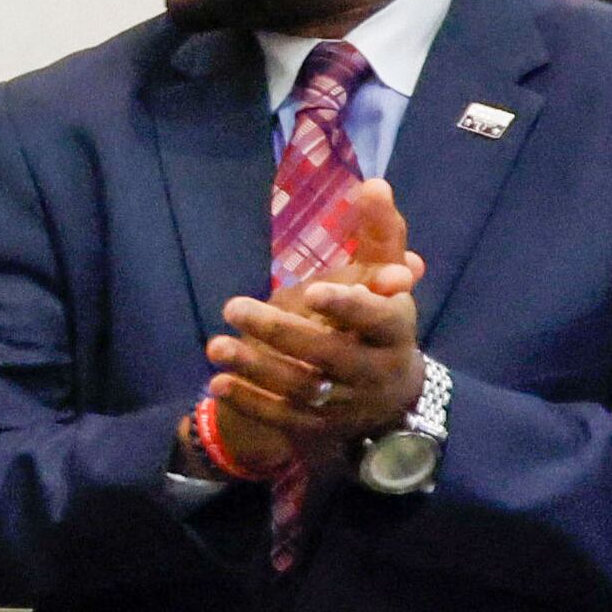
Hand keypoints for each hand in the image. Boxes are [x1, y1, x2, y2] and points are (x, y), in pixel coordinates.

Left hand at [205, 181, 423, 468]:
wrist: (385, 396)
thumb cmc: (377, 322)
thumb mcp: (384, 280)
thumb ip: (379, 234)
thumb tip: (374, 183)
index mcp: (395, 331)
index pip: (378, 320)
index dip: (350, 306)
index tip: (315, 290)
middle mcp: (374, 371)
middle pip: (328, 354)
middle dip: (280, 331)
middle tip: (231, 306)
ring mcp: (346, 404)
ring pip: (300, 388)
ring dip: (254, 367)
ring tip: (215, 344)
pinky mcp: (318, 428)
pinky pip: (282, 417)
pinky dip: (249, 401)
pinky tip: (218, 381)